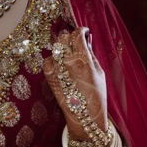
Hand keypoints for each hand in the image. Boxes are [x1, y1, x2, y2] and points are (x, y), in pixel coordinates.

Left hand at [43, 27, 107, 146]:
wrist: (85, 116)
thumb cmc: (97, 94)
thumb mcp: (99, 71)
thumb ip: (91, 54)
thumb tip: (86, 40)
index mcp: (83, 60)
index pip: (76, 35)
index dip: (81, 30)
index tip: (84, 31)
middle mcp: (67, 62)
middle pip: (63, 38)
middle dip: (70, 37)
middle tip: (76, 41)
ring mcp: (56, 70)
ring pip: (55, 48)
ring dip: (62, 48)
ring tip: (69, 54)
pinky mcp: (49, 78)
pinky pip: (47, 61)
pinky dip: (53, 59)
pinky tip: (60, 64)